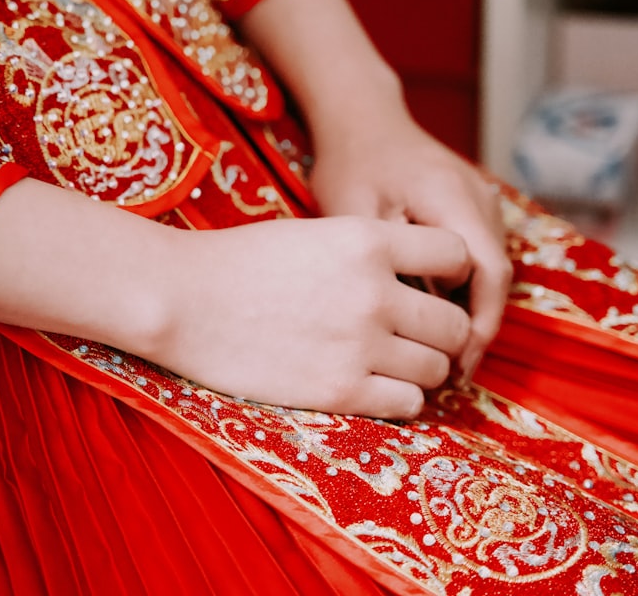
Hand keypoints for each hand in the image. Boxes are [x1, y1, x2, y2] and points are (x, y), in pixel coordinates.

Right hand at [149, 217, 471, 418]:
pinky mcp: (339, 390)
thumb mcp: (313, 233)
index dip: (449, 274)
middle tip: (414, 338)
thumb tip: (415, 279)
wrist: (181, 299)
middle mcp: (375, 292)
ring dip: (421, 370)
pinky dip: (399, 400)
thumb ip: (369, 253)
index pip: (456, 256)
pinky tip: (372, 387)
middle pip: (454, 324)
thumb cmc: (238, 262)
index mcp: (368, 241)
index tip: (431, 287)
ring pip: (437, 368)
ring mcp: (359, 344)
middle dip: (440, 333)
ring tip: (390, 365)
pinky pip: (408, 404)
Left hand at [308, 95, 510, 382]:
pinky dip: (463, 290)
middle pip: (495, 276)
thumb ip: (385, 260)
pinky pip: (478, 256)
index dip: (479, 324)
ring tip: (441, 356)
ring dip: (471, 311)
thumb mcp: (354, 211)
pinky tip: (436, 319)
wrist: (362, 117)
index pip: (487, 271)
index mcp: (454, 197)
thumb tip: (410, 319)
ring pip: (489, 269)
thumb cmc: (351, 162)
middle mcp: (481, 199)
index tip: (459, 364)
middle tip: (449, 376)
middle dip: (477, 328)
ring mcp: (482, 201)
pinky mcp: (472, 208)